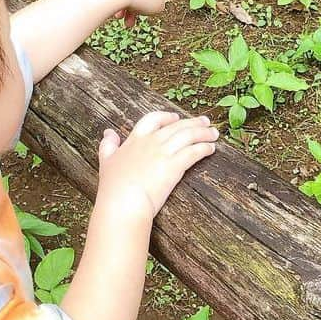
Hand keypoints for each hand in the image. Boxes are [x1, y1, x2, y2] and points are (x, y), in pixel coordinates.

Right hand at [95, 111, 217, 222]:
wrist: (123, 202)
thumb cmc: (113, 186)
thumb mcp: (106, 161)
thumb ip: (107, 145)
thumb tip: (108, 132)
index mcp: (136, 139)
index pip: (153, 118)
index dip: (166, 117)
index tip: (175, 117)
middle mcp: (151, 142)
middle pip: (177, 126)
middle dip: (193, 123)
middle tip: (205, 122)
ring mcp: (164, 153)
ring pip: (188, 136)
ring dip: (204, 133)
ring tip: (214, 134)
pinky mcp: (175, 166)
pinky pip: (194, 152)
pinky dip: (204, 148)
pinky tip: (211, 149)